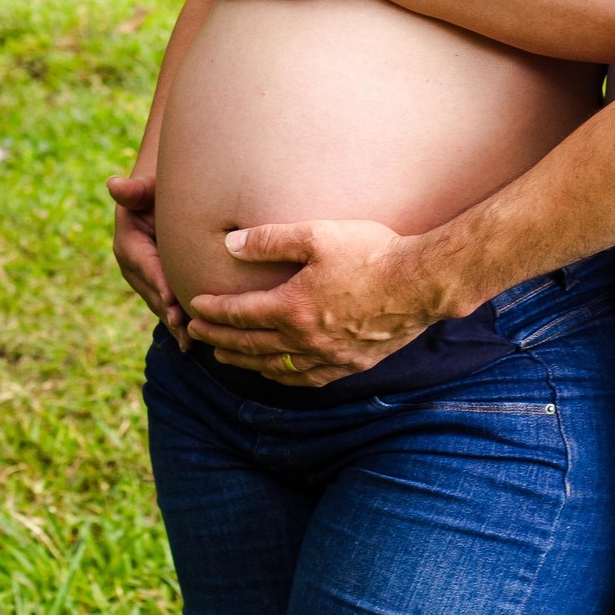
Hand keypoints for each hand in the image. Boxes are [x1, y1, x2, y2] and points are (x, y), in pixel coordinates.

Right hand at [108, 173, 188, 347]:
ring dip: (174, 323)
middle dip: (168, 310)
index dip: (157, 281)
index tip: (170, 298)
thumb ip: (135, 190)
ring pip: (160, 305)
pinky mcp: (158, 289)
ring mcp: (145, 282)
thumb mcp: (146, 188)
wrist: (159, 204)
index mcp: (128, 245)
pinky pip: (168, 308)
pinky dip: (179, 324)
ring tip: (190, 340)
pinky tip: (193, 344)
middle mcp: (133, 268)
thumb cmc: (156, 192)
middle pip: (152, 292)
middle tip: (184, 325)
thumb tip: (113, 184)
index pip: (144, 265)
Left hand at [185, 219, 448, 383]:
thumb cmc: (370, 252)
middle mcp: (304, 340)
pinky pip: (307, 379)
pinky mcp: (351, 364)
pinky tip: (278, 373)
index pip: (239, 314)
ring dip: (244, 362)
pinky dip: (283, 377)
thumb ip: (269, 241)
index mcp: (291, 308)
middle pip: (250, 345)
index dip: (213, 311)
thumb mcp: (317, 235)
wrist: (420, 283)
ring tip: (225, 358)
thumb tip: (229, 245)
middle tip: (194, 334)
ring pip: (274, 367)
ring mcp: (328, 357)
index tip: (193, 307)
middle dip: (218, 339)